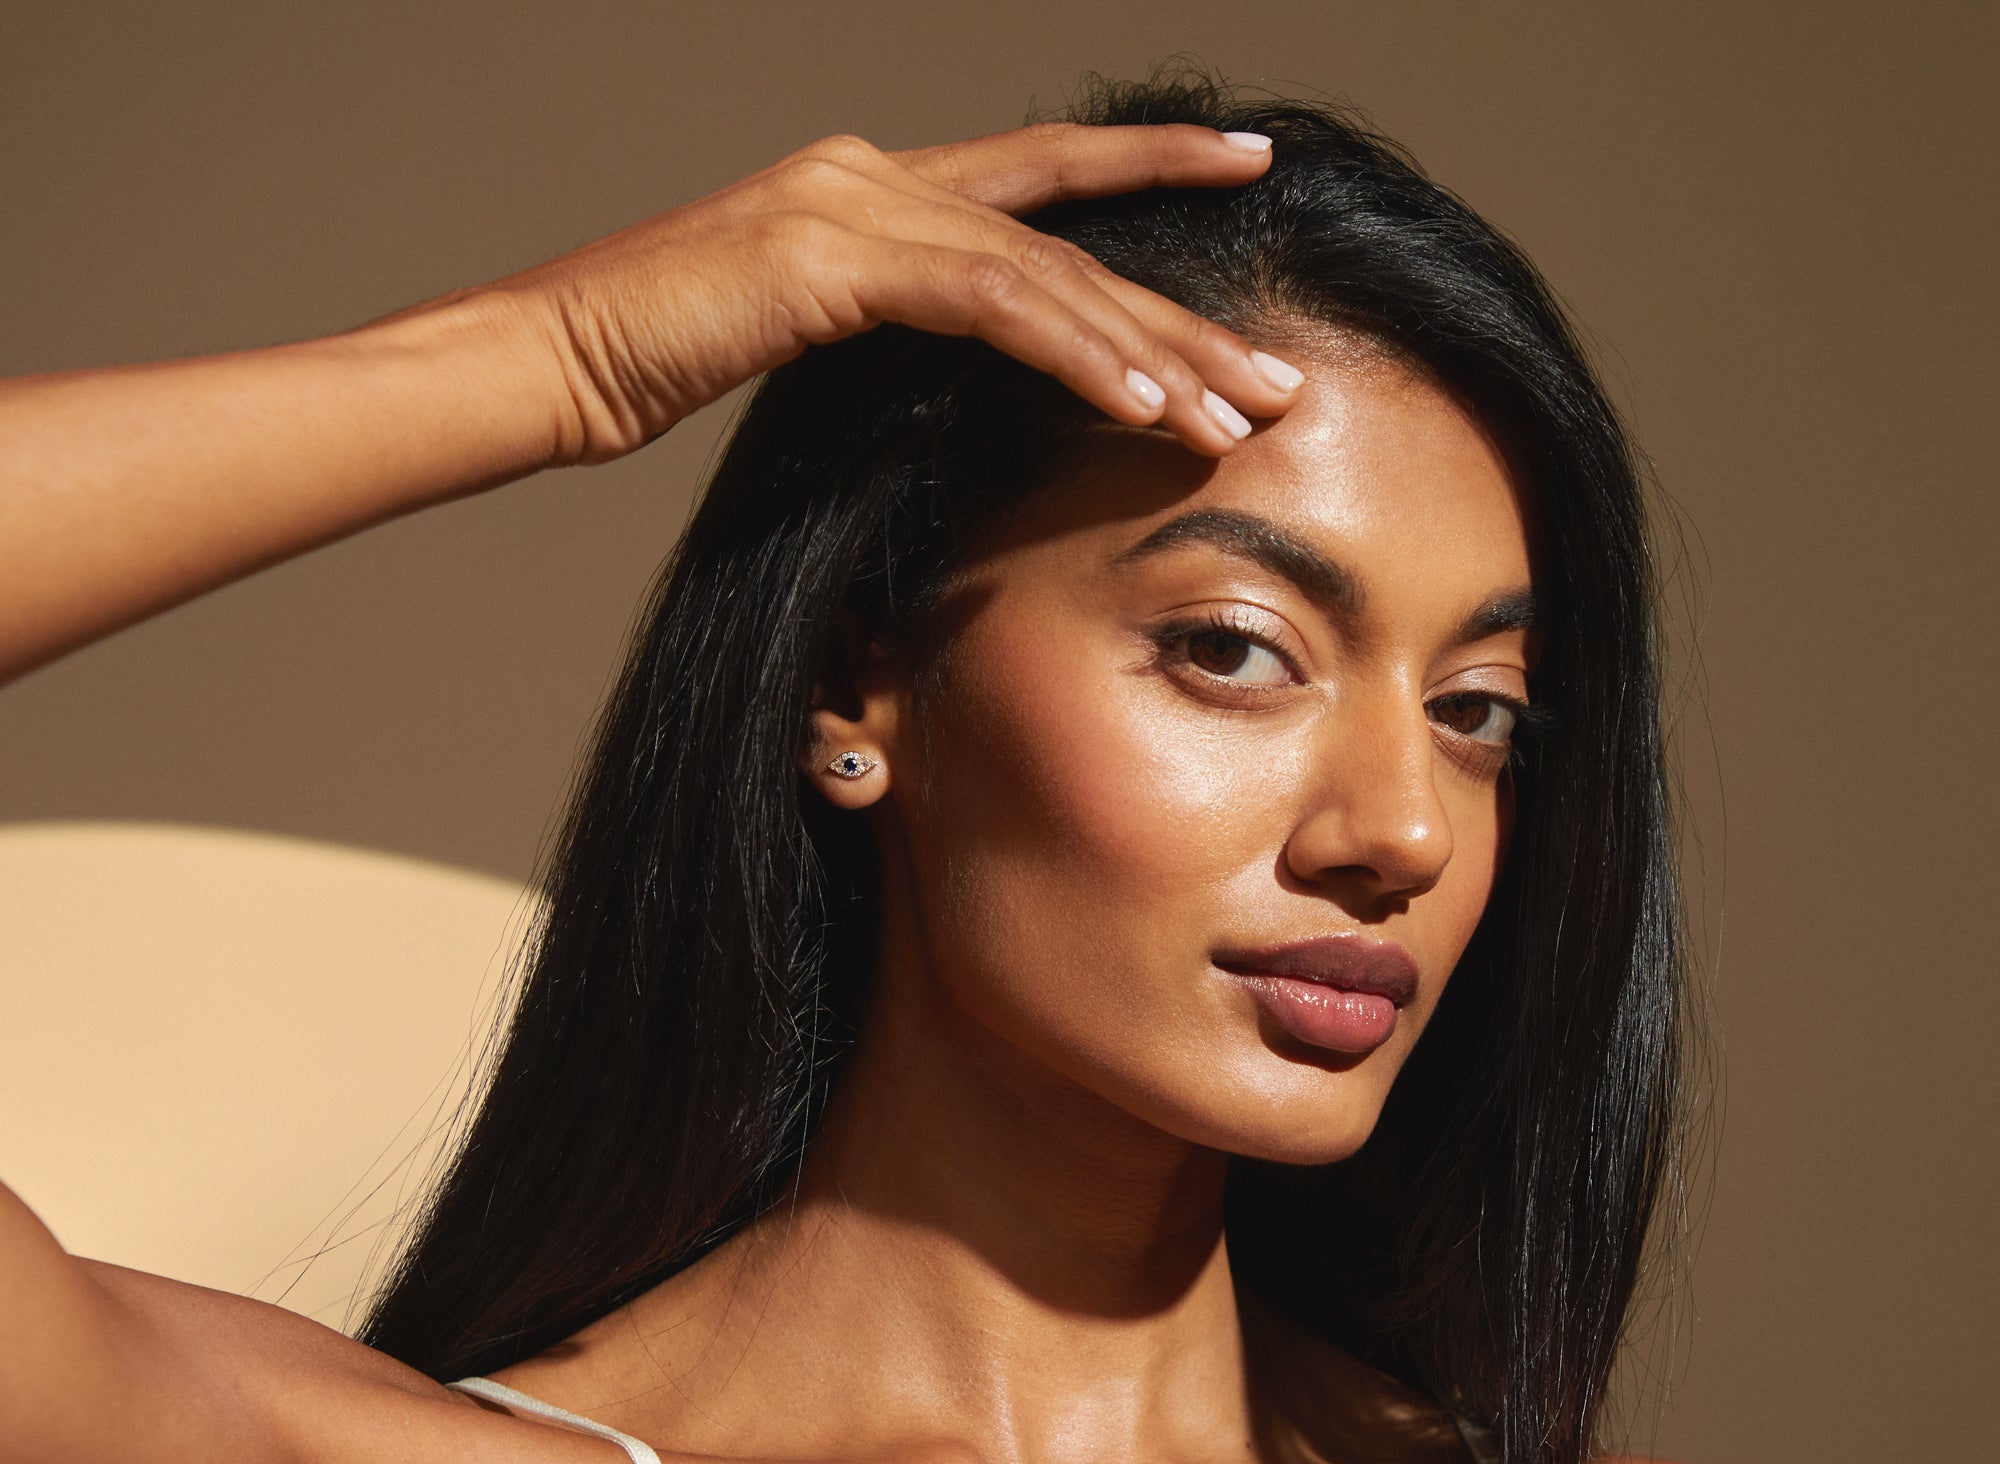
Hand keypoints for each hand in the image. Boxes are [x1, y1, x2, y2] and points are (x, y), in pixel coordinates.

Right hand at [493, 122, 1303, 466]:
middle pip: (1067, 242)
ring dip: (1149, 356)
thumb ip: (882, 334)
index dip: (1145, 171)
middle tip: (1275, 375)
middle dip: (1181, 315)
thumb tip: (951, 378)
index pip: (1037, 182)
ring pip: (1045, 277)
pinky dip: (1071, 358)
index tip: (1244, 168)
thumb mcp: (794, 345)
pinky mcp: (831, 258)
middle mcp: (878, 175)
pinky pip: (987, 305)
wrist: (548, 356)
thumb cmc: (652, 364)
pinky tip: (1139, 410)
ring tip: (1235, 417)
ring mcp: (854, 205)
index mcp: (875, 190)